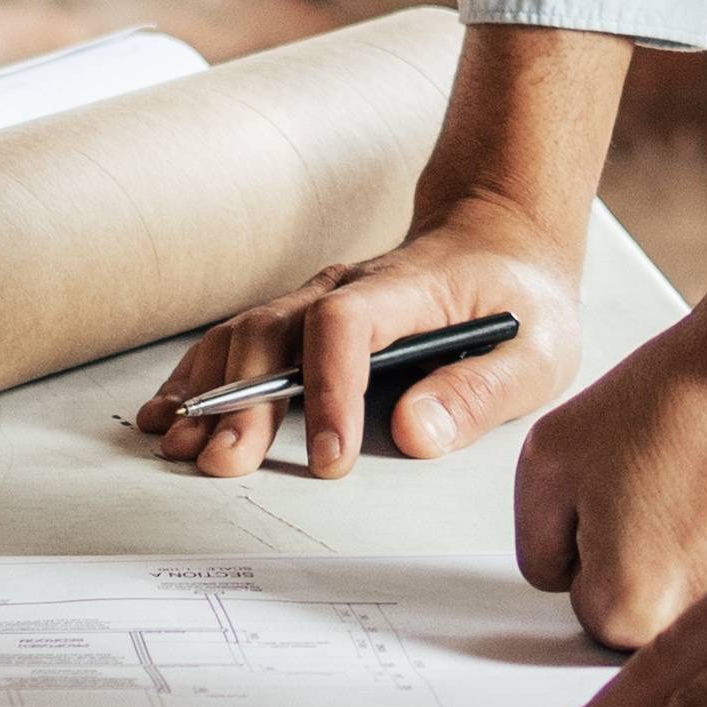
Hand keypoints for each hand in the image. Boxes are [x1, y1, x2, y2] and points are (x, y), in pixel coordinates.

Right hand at [135, 189, 584, 481]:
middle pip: (277, 330)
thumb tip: (414, 432)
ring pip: (246, 333)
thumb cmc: (520, 300)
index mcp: (408, 290)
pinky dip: (198, 376)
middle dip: (245, 399)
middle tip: (224, 462)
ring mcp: (316, 299)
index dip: (330, 388)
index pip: (348, 323)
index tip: (331, 458)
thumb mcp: (540, 350)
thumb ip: (480, 392)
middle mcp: (348, 286)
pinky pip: (238, 341)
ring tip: (176, 443)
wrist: (500, 243)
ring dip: (208, 388)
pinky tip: (167, 412)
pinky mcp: (301, 319)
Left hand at [508, 116, 706, 646]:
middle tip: (677, 486)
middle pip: (656, 620)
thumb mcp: (550, 455)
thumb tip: (564, 574)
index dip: (604, 541)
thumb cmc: (689, 390)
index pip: (592, 605)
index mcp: (632, 611)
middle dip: (655, 563)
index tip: (634, 495)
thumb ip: (537, 540)